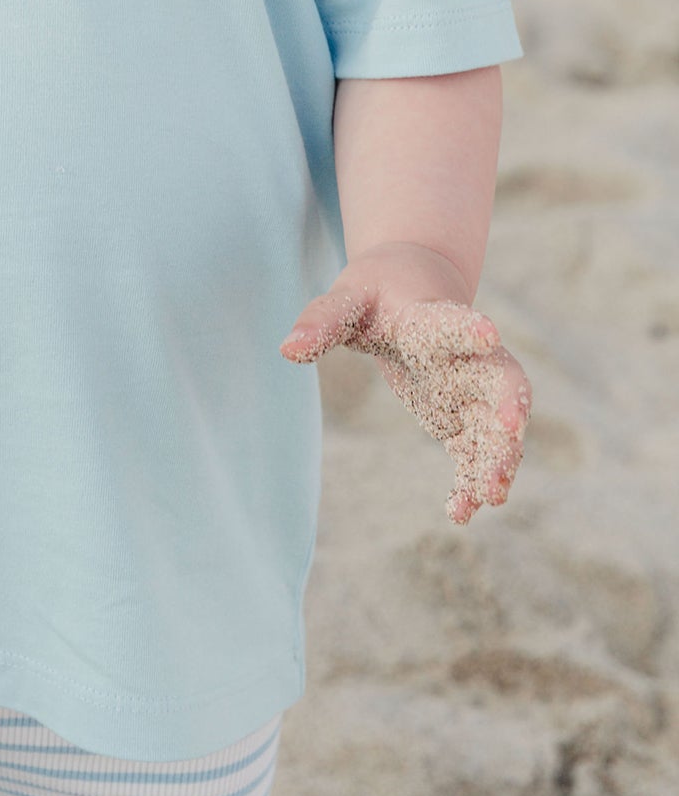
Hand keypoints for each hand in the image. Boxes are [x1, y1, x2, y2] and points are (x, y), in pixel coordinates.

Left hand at [279, 243, 531, 525]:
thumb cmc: (376, 289)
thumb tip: (287, 349)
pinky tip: (461, 511)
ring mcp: (470, 387)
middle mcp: (463, 354)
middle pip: (499, 378)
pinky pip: (476, 450)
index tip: (487, 333)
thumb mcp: (347, 297)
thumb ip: (322, 321)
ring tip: (489, 497)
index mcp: (430, 317)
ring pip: (496, 423)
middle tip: (509, 437)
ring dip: (497, 457)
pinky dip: (472, 478)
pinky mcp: (463, 415)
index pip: (450, 322)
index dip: (466, 329)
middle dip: (506, 409)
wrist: (413, 284)